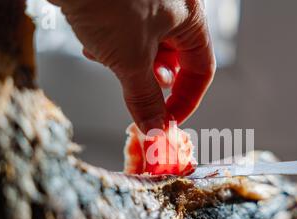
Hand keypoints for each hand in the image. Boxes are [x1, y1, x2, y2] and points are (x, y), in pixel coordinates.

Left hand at [48, 0, 215, 132]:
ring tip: (106, 55)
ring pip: (149, 50)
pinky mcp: (126, 3)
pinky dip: (115, 46)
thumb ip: (145, 98)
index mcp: (191, 18)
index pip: (202, 70)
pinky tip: (94, 43)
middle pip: (174, 61)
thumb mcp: (131, 60)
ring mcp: (151, 4)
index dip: (186, 100)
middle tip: (133, 83)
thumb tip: (155, 127)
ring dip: (127, 63)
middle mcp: (176, 8)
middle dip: (149, 78)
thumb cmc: (106, 1)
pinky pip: (130, 35)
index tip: (167, 120)